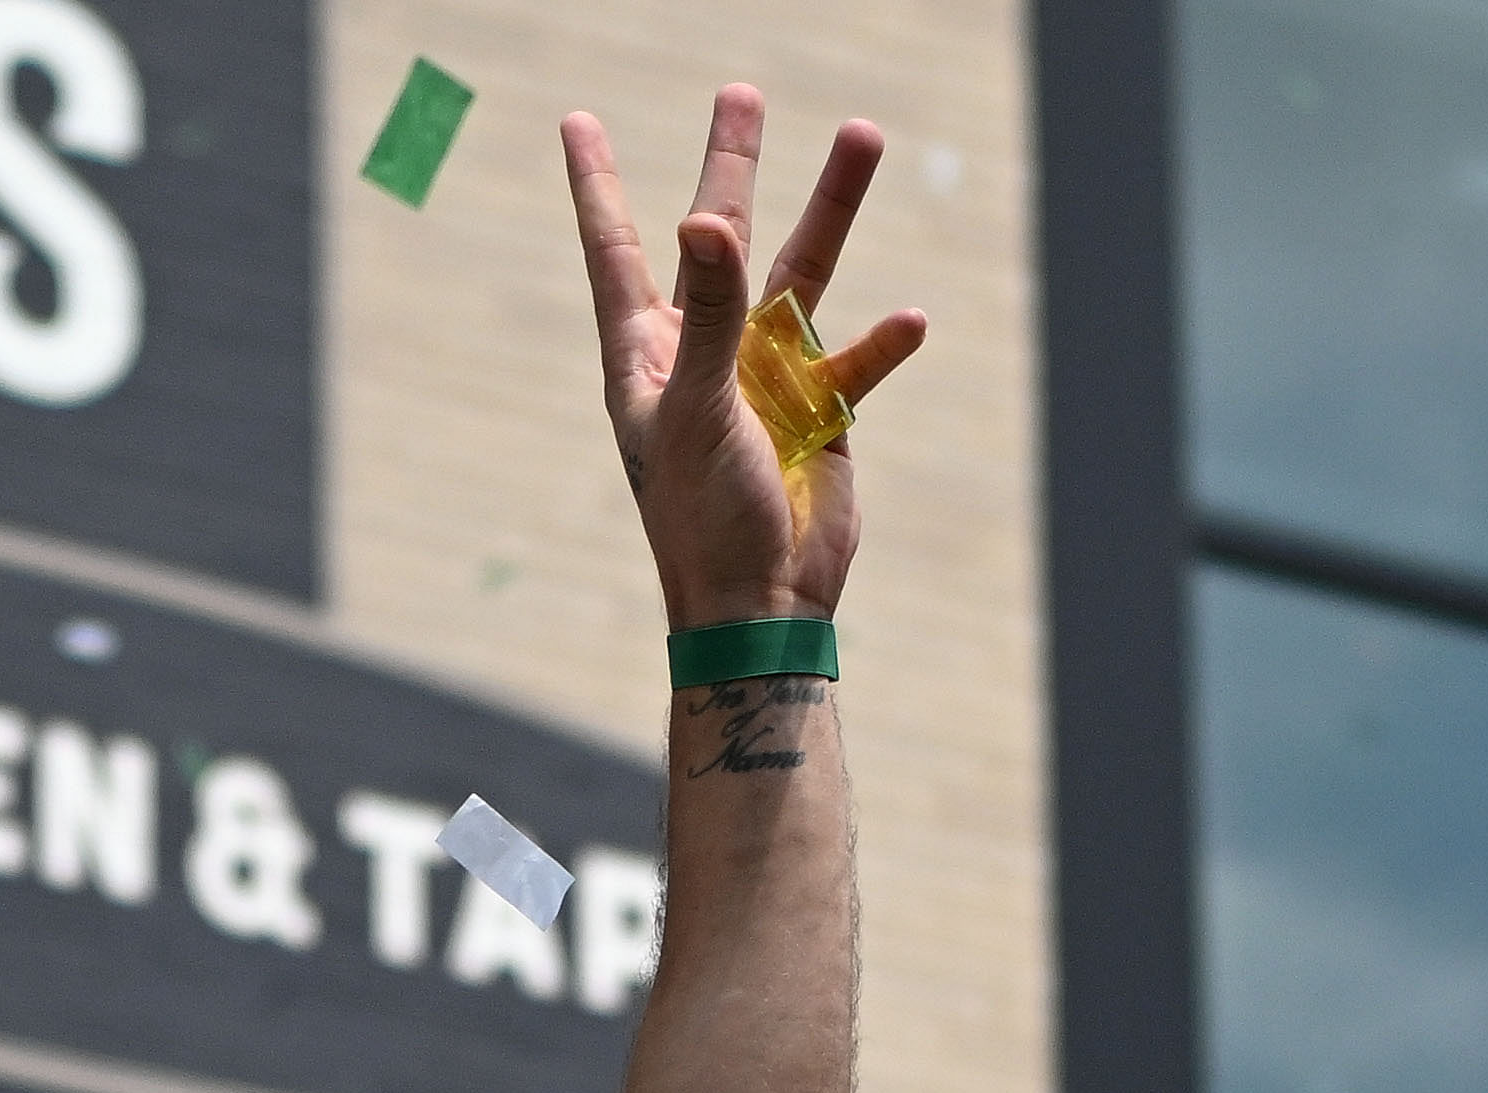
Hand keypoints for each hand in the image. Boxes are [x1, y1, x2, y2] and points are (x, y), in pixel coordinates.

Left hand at [563, 88, 926, 628]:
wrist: (761, 605)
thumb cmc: (702, 518)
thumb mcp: (697, 407)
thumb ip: (708, 313)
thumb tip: (704, 223)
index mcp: (647, 352)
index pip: (617, 249)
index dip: (598, 184)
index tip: (578, 122)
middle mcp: (703, 352)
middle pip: (718, 235)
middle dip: (731, 166)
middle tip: (741, 93)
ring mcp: (764, 376)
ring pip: (801, 273)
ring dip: (833, 207)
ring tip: (863, 134)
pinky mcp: (818, 411)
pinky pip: (855, 359)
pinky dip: (881, 342)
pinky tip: (909, 320)